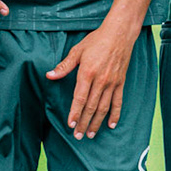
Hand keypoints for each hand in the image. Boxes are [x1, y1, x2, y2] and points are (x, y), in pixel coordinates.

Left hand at [47, 23, 136, 138]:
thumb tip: (49, 76)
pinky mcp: (120, 82)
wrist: (120, 33)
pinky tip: (111, 125)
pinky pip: (118, 102)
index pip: (80, 98)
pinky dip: (115, 114)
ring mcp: (112, 83)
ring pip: (104, 107)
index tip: (70, 124)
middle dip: (84, 122)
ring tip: (90, 134)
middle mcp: (101, 81)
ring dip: (97, 123)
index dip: (75, 112)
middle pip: (91, 106)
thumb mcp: (77, 50)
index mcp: (87, 73)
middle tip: (78, 136)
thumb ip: (64, 66)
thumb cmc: (97, 40)